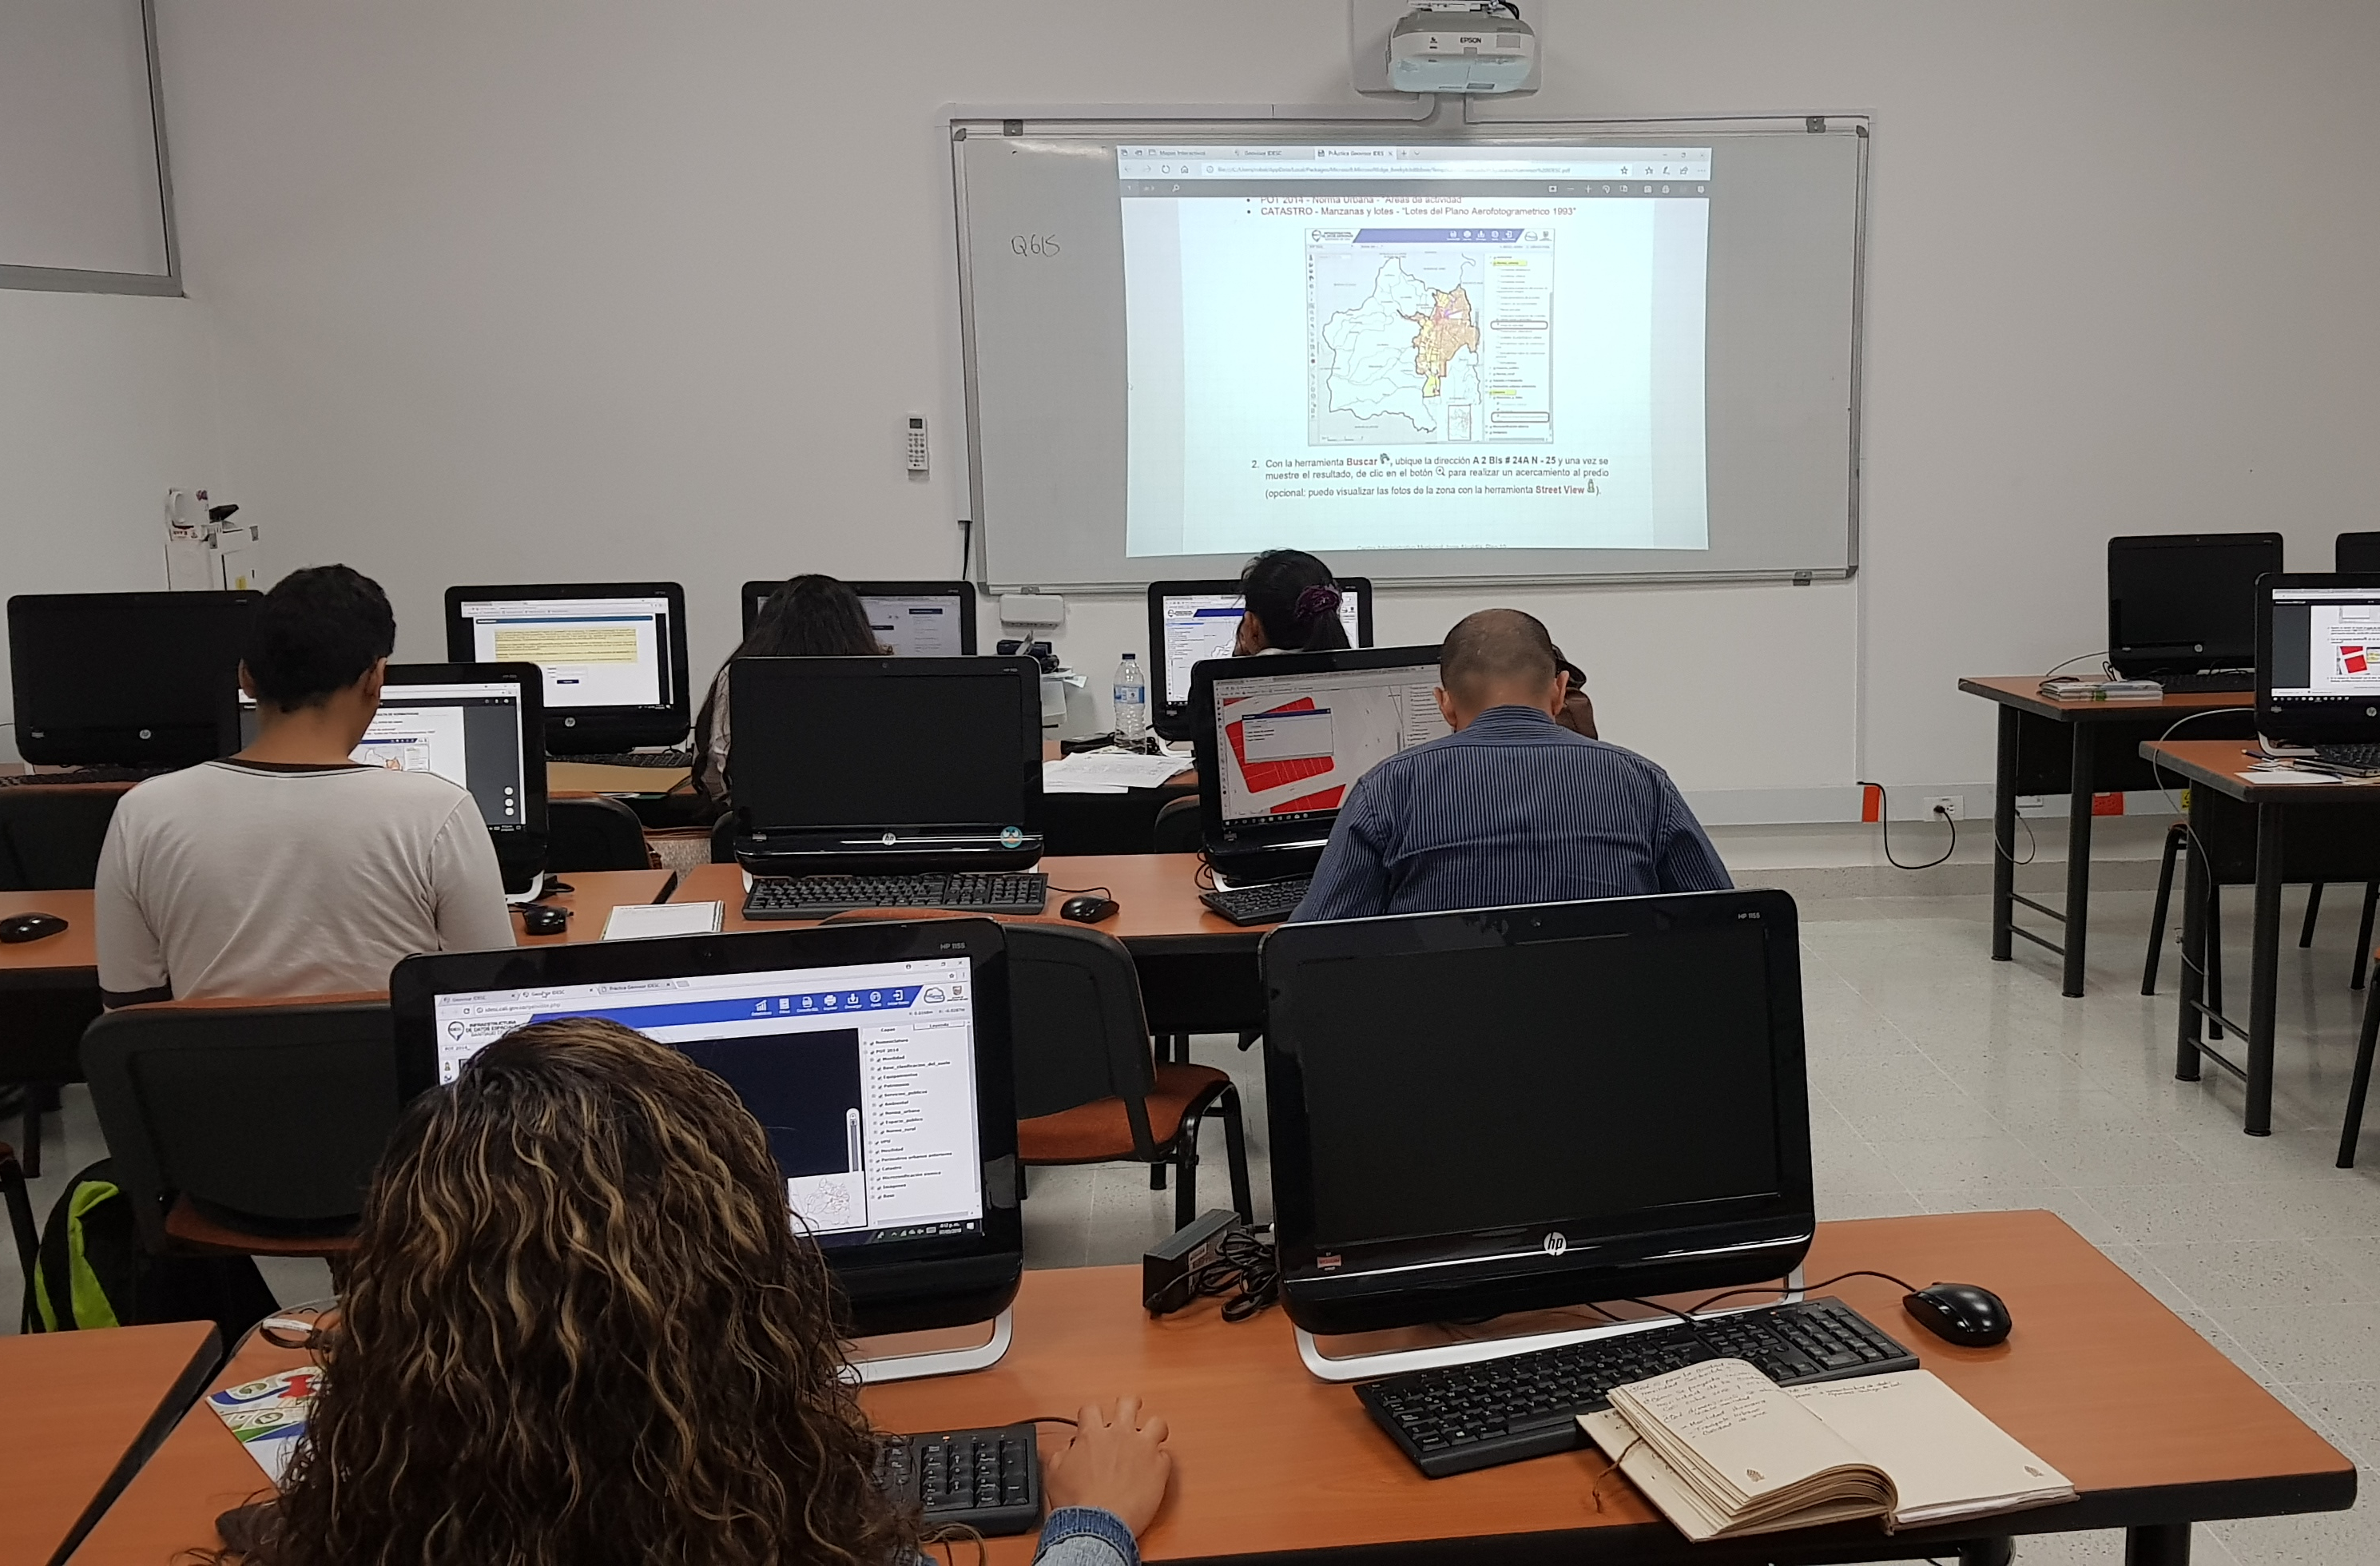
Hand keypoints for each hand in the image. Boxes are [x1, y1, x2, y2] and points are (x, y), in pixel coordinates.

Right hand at [1042, 1397, 1172, 1536]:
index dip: (1092, 1414)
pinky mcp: (1159, 1467)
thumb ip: (1062, 1455)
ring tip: (1152, 1437)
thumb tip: (1067, 1451)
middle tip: (1131, 1411)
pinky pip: (1166, 1457)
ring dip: (1154, 1430)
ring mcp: (1142, 1449)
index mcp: (1092, 1435)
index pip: (1091, 1409)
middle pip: (1128, 1403)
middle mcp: (1119, 1435)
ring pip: (1157, 1423)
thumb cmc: (1077, 1505)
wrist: (1097, 1526)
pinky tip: (1155, 1470)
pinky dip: (1160, 1462)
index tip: (1094, 1421)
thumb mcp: (1055, 1474)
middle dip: (1130, 1405)